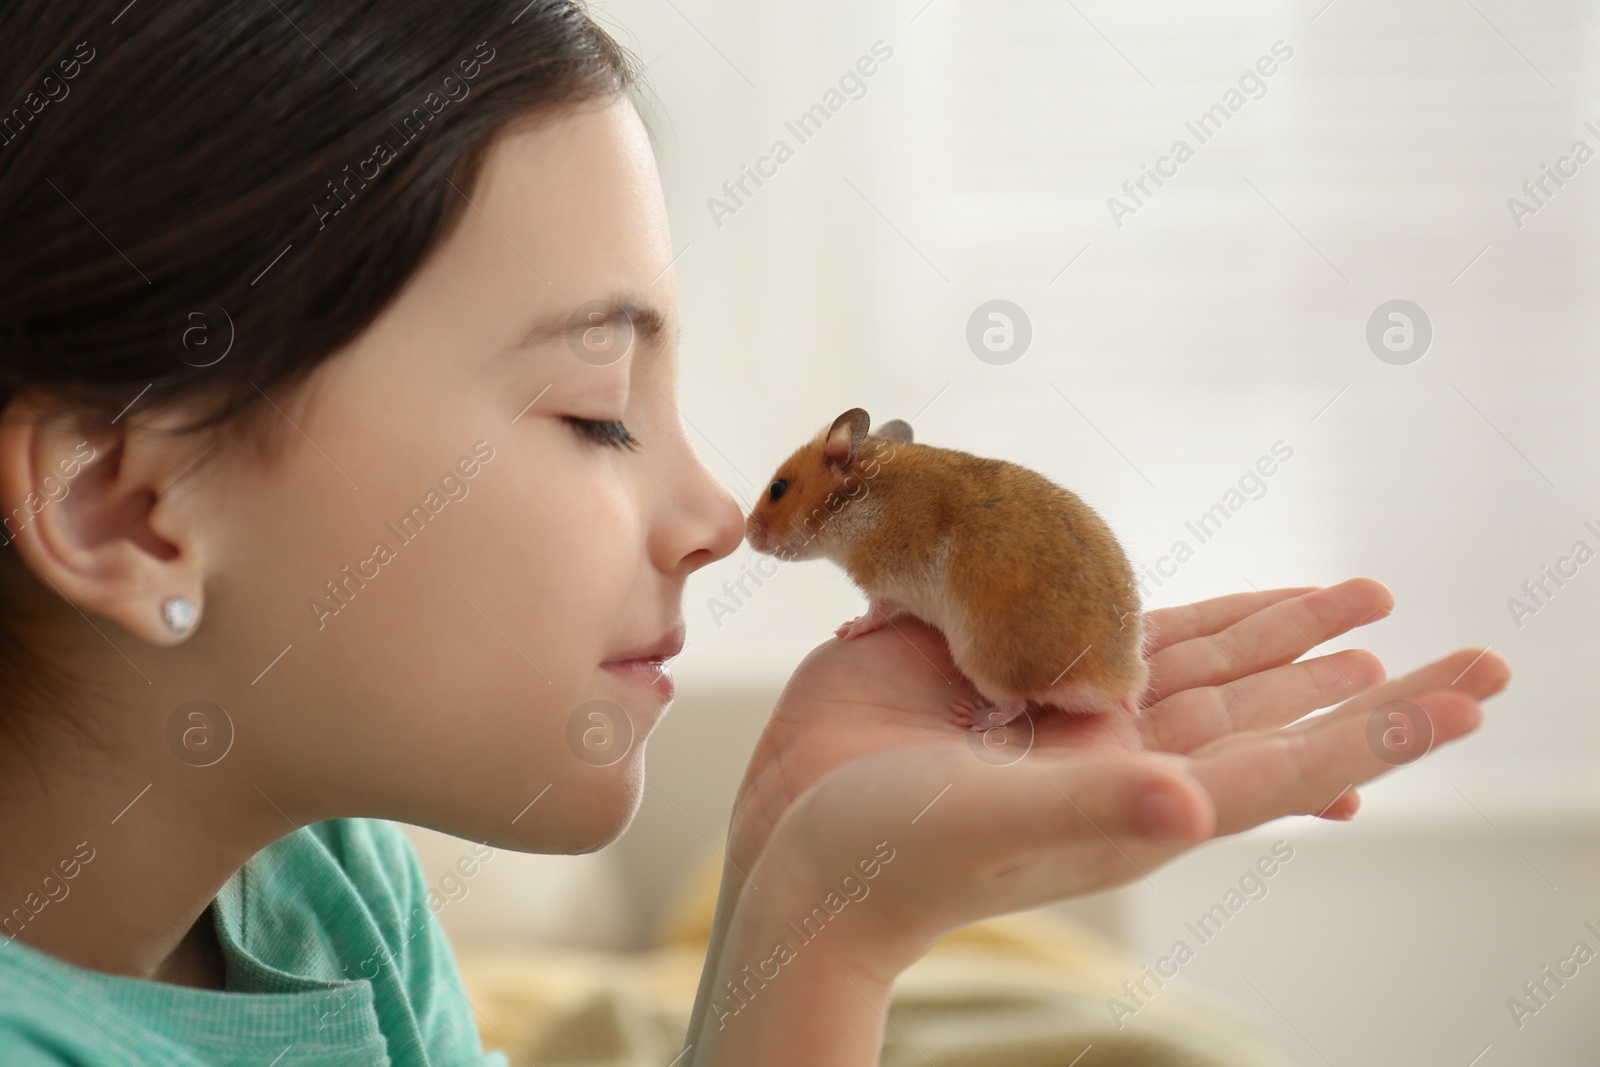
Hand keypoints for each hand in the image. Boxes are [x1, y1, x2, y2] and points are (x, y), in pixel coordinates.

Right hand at [724, 578, 1507, 896]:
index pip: (1288, 760)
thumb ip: (1091, 808)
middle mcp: (1120, 754)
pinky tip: (1202, 601)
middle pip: (1265, 701)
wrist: (799, 847)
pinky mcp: (1003, 668)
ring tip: (1357, 603)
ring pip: (1197, 658)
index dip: (1379, 727)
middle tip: (1444, 641)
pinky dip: (1162, 610)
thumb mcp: (993, 830)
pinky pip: (1104, 629)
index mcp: (1139, 795)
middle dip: (1349, 668)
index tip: (1466, 695)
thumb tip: (1191, 805)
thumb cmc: (892, 859)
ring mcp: (1064, 711)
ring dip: (1277, 632)